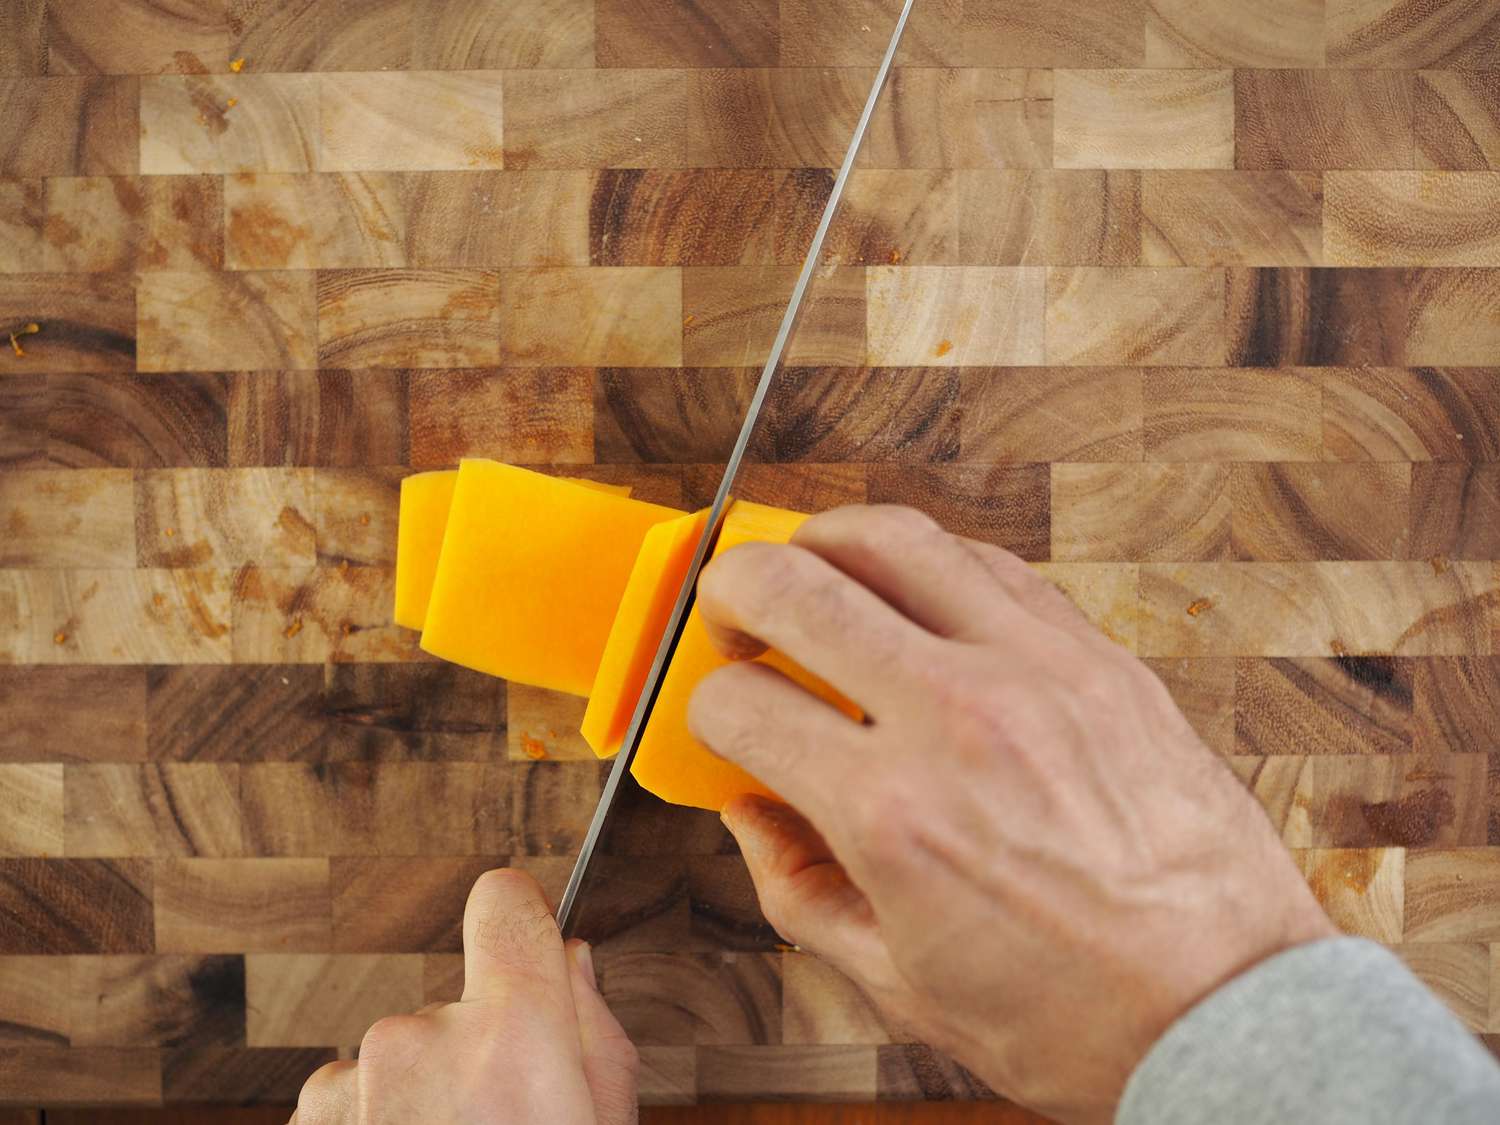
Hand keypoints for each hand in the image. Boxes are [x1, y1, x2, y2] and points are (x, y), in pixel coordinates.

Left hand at [291, 869, 638, 1124]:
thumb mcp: (607, 1121)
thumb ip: (596, 1034)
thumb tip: (572, 961)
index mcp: (511, 1036)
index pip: (504, 902)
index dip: (521, 914)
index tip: (525, 927)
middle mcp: (421, 1043)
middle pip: (457, 1004)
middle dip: (478, 1050)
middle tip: (504, 1120)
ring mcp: (354, 1082)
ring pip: (404, 1056)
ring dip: (423, 1095)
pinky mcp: (313, 1116)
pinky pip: (354, 1098)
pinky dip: (377, 1124)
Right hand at [688, 505, 1334, 1124]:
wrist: (1222, 1010)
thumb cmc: (1076, 1016)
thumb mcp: (899, 982)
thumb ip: (797, 888)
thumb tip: (752, 814)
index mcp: (890, 812)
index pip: (742, 704)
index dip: (709, 708)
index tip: (725, 717)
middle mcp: (956, 718)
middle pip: (794, 585)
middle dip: (731, 587)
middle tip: (730, 609)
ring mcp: (1035, 671)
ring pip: (895, 538)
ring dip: (826, 540)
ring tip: (812, 566)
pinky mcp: (1098, 658)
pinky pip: (993, 564)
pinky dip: (932, 560)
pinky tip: (916, 589)